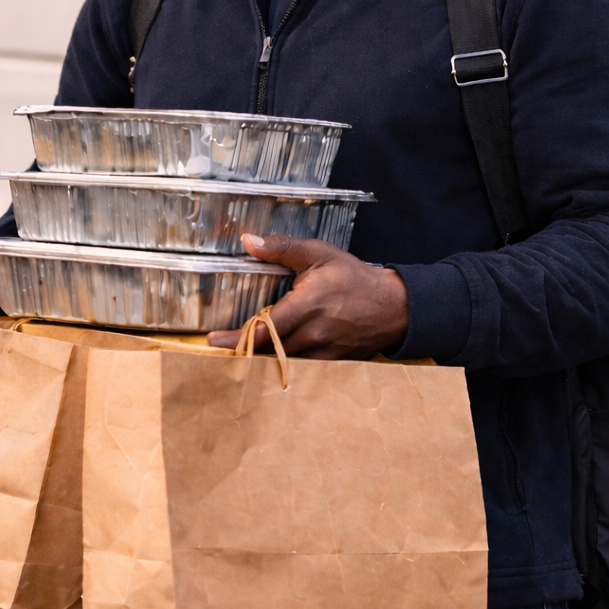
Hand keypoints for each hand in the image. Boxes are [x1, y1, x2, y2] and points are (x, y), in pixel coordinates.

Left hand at [207, 234, 408, 359]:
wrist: (394, 307)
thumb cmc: (355, 278)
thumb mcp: (319, 254)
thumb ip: (283, 248)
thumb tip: (248, 241)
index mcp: (308, 304)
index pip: (266, 326)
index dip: (238, 336)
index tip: (213, 340)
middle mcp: (315, 331)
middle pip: (271, 348)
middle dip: (245, 347)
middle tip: (222, 345)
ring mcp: (324, 350)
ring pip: (284, 359)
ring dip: (264, 356)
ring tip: (245, 349)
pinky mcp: (332, 361)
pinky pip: (303, 367)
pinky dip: (286, 362)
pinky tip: (275, 357)